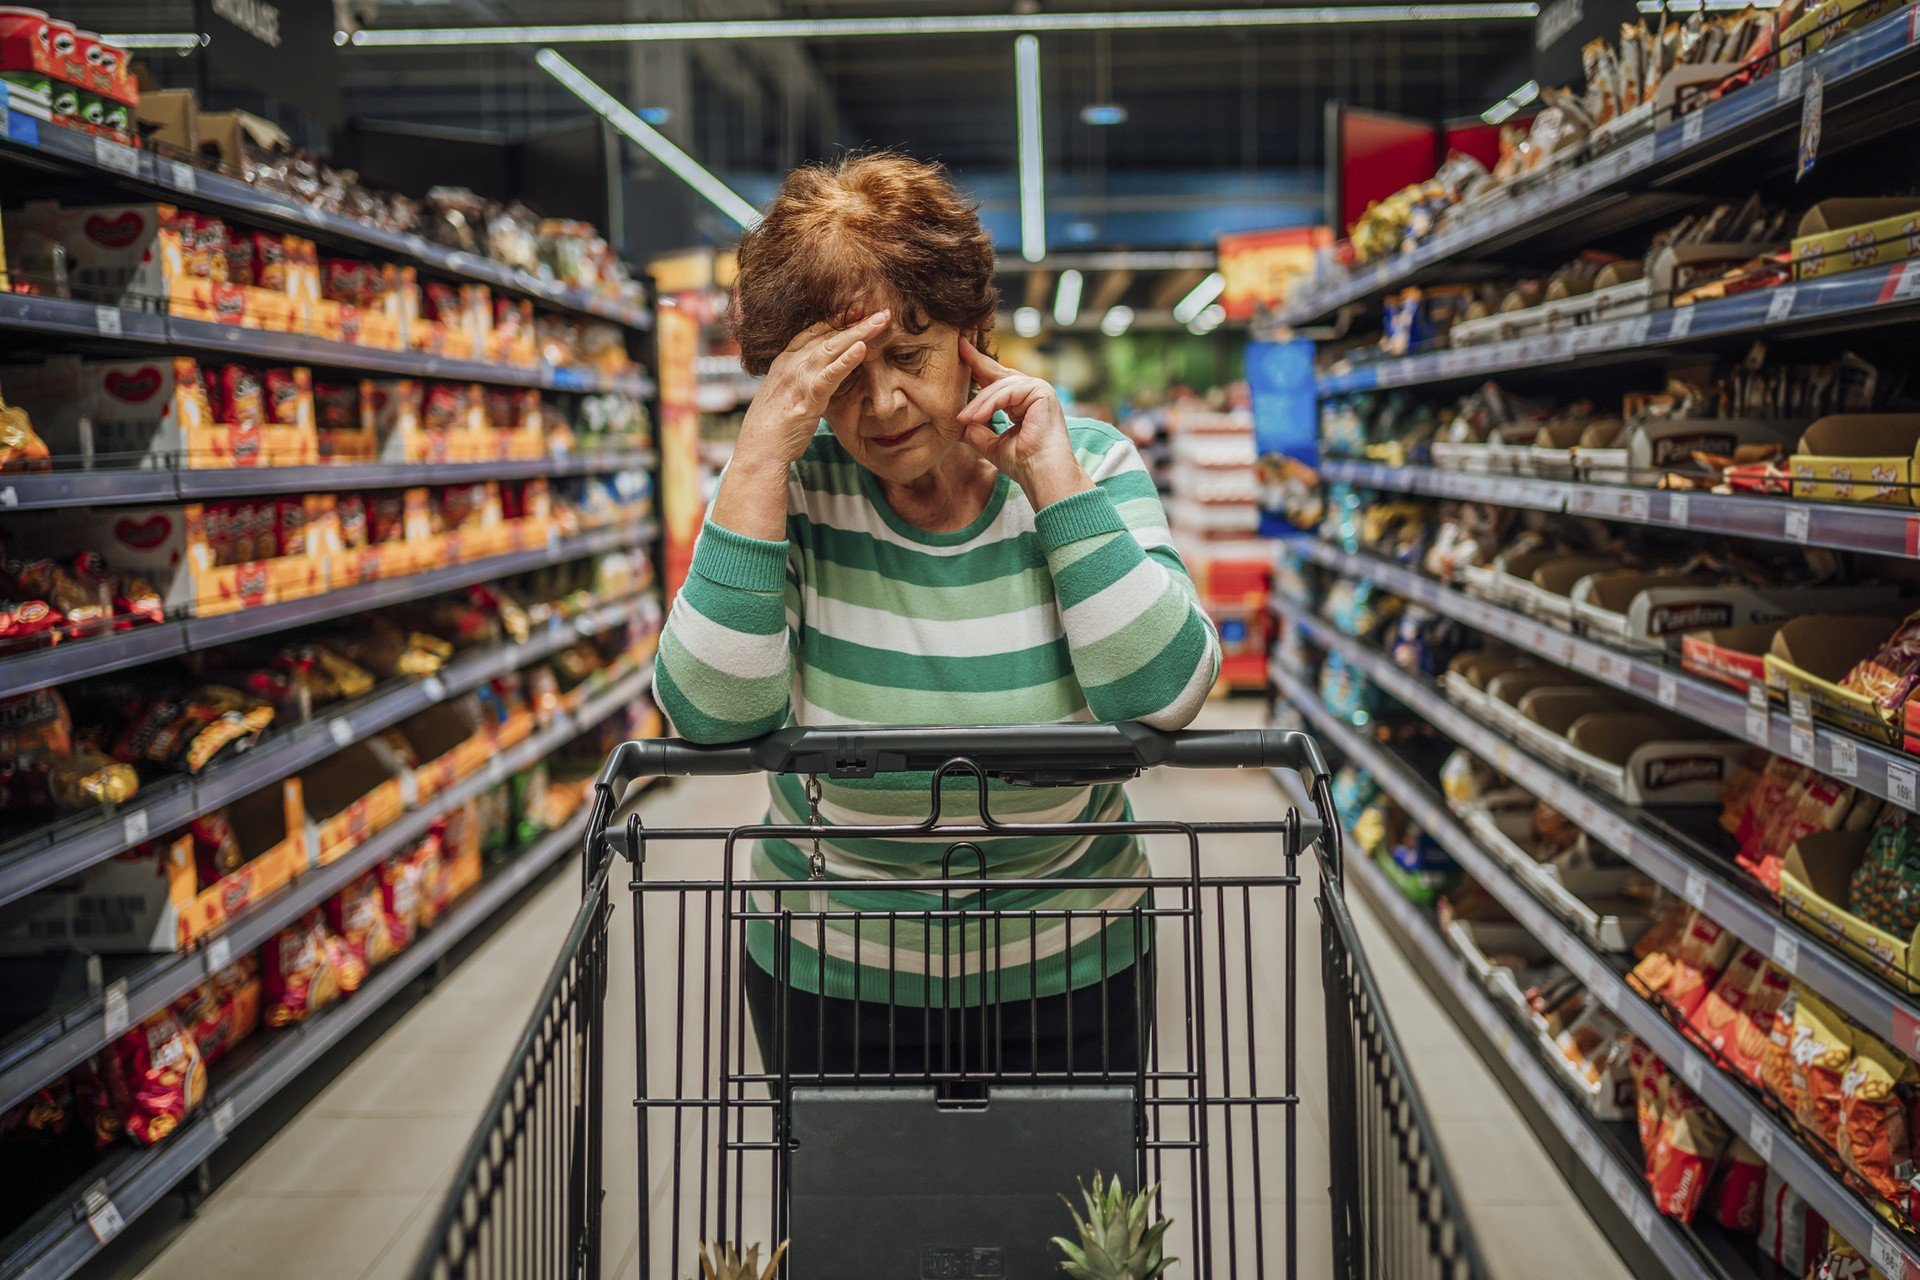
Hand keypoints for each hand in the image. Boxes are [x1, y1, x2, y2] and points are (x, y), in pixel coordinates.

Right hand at [736, 310, 890, 471]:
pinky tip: (863, 348)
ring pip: (831, 348)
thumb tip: (821, 376)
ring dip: (858, 333)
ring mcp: (798, 378)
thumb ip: (803, 380)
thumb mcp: (788, 394)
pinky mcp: (807, 397)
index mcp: (786, 360)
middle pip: (827, 335)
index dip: (838, 320)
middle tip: (883, 311)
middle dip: (856, 321)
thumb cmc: (774, 426)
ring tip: (881, 322)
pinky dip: (846, 360)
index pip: (815, 332)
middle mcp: (791, 363)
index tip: (860, 310)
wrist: (759, 447)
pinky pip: (830, 375)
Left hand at [956, 338, 1091, 507]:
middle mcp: (1032, 392)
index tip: (960, 351)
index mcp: (1022, 402)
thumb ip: (977, 431)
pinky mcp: (1041, 391)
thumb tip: (959, 421)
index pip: (997, 381)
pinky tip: (976, 416)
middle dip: (976, 364)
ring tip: (962, 419)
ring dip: (978, 404)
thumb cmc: (1023, 464)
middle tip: (959, 348)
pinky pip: (1008, 393)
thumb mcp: (992, 444)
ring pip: (1000, 387)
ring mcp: (1038, 389)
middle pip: (998, 375)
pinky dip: (990, 404)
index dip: (978, 366)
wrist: (1042, 474)